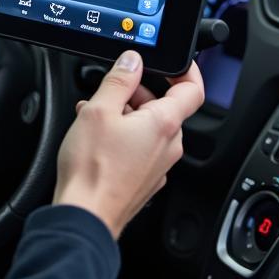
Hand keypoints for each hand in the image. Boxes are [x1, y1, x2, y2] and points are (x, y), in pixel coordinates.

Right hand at [53, 51, 204, 239]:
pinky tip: (96, 137)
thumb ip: (119, 80)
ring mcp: (158, 166)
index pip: (193, 89)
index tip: (173, 62)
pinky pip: (141, 147)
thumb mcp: (99, 111)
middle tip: (112, 90)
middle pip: (164, 107)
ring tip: (94, 115)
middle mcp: (168, 146)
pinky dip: (123, 135)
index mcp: (163, 124)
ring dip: (126, 114)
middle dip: (139, 92)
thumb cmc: (92, 170)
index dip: (186, 70)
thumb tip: (133, 61)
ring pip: (149, 127)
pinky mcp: (145, 180)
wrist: (85, 217)